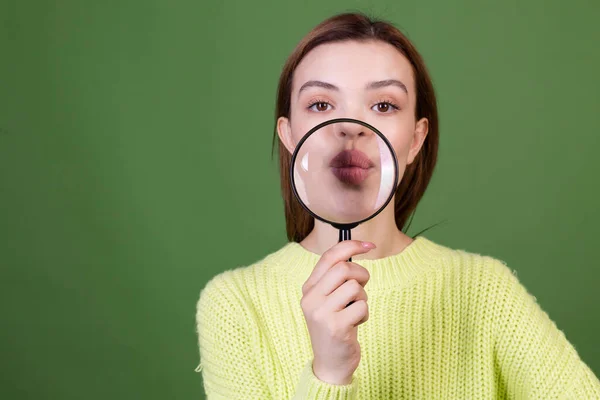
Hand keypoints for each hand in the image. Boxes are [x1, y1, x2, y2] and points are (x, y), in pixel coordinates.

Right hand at [300, 240, 373, 384]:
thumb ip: (337, 278)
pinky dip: (364, 314)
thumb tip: (358, 248)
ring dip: (363, 298)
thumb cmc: (335, 325)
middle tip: (363, 287)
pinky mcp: (335, 327)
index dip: (351, 246)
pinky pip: (362, 307)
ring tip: (355, 311)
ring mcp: (321, 313)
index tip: (369, 245)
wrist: (330, 363)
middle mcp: (311, 298)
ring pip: (355, 288)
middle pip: (344, 269)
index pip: (329, 256)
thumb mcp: (330, 299)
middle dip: (361, 275)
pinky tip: (355, 324)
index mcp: (309, 288)